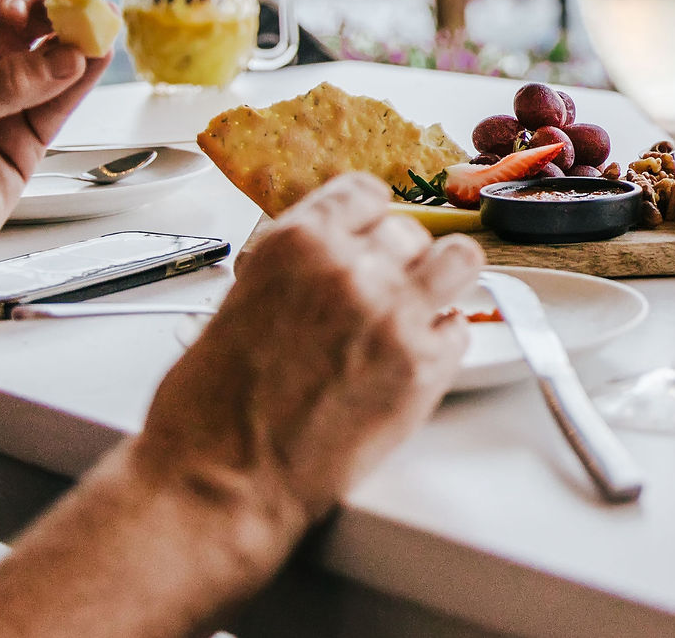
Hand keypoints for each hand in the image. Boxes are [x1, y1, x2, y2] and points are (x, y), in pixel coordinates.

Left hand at [0, 0, 108, 304]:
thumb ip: (5, 87)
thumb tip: (63, 58)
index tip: (23, 13)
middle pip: (23, 25)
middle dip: (53, 12)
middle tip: (82, 7)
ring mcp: (1, 107)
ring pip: (49, 61)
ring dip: (78, 41)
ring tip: (105, 24)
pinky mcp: (27, 142)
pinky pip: (61, 102)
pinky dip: (84, 79)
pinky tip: (100, 56)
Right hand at [130, 174, 481, 557]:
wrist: (220, 482)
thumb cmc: (211, 408)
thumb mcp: (240, 302)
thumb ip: (296, 269)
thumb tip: (331, 258)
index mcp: (299, 244)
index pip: (365, 192)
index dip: (368, 217)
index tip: (369, 233)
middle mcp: (353, 269)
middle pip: (411, 232)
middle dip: (397, 259)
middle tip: (384, 289)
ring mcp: (396, 315)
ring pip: (460, 260)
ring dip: (444, 278)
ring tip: (424, 304)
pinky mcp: (424, 368)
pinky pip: (463, 329)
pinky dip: (444, 340)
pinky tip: (415, 358)